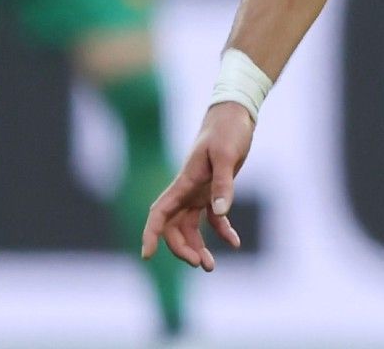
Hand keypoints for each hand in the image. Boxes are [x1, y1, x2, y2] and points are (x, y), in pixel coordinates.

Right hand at [141, 102, 252, 270]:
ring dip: (198, 247)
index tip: (147, 255)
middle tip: (201, 264)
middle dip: (182, 249)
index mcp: (184, 182)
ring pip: (190, 227)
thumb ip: (224, 183)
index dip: (150, 234)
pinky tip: (234, 243)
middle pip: (173, 227)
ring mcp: (200, 192)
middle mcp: (187, 190)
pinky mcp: (215, 191)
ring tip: (210, 266)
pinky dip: (221, 232)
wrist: (236, 116)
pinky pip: (212, 219)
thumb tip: (220, 212)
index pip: (159, 213)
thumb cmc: (228, 130)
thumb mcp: (226, 154)